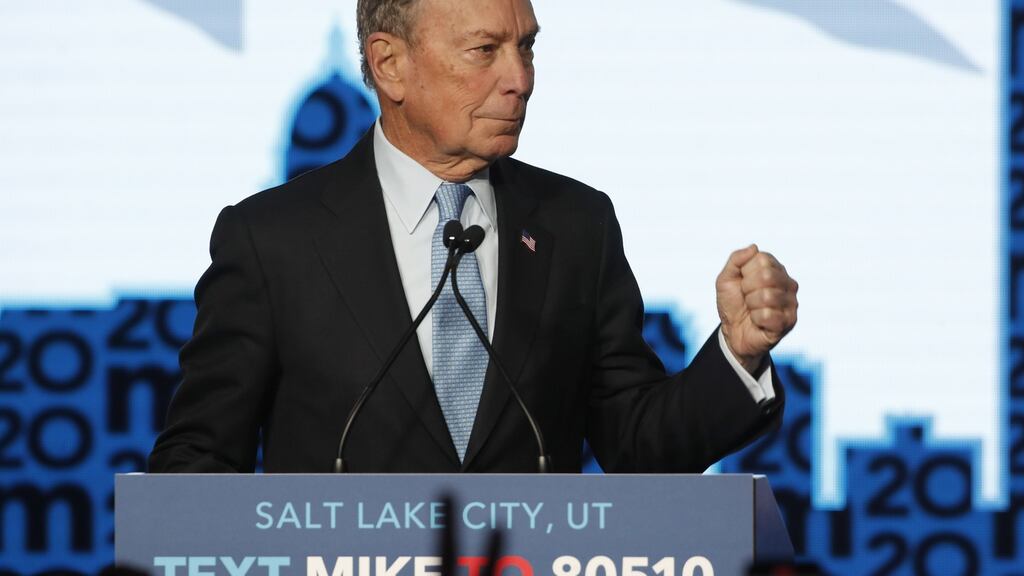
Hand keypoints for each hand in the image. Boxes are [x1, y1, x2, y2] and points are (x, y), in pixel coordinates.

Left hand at [716, 244, 798, 373]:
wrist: (732, 331)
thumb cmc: (733, 303)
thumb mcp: (726, 279)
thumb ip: (736, 260)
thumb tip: (754, 247)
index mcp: (774, 268)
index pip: (762, 260)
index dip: (745, 273)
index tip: (742, 283)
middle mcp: (787, 283)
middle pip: (766, 276)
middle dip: (747, 289)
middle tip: (746, 298)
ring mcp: (791, 302)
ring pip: (767, 296)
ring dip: (751, 305)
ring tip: (752, 310)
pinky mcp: (790, 321)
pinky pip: (768, 315)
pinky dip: (756, 319)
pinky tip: (758, 321)